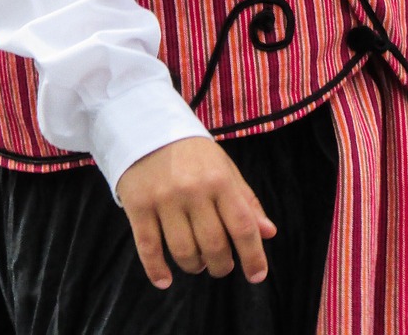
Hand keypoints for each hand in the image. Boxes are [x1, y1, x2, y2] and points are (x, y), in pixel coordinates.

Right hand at [116, 137, 276, 289]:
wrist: (148, 127)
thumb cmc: (193, 154)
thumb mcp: (224, 169)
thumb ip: (246, 201)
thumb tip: (268, 233)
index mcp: (219, 179)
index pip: (242, 226)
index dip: (253, 255)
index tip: (257, 275)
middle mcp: (193, 190)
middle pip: (213, 245)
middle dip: (221, 264)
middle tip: (220, 265)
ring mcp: (164, 199)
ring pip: (184, 251)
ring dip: (194, 266)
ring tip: (197, 263)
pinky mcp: (138, 205)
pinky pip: (148, 247)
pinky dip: (157, 269)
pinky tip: (165, 280)